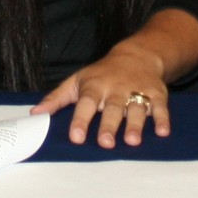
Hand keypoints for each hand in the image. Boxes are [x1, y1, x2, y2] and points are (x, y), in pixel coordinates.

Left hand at [32, 42, 169, 148]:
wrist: (138, 54)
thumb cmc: (102, 73)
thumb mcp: (78, 80)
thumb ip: (57, 98)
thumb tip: (35, 113)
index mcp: (95, 86)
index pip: (86, 103)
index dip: (81, 120)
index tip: (77, 137)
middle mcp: (116, 89)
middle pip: (113, 108)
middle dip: (109, 125)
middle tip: (105, 142)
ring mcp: (138, 90)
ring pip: (137, 108)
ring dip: (135, 124)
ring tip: (132, 141)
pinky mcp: (157, 93)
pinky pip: (161, 106)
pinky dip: (162, 118)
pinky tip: (163, 132)